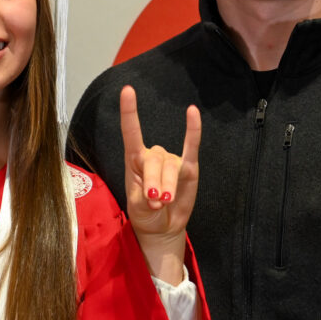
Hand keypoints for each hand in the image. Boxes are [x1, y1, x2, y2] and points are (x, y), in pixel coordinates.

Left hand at [120, 85, 200, 284]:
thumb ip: (144, 195)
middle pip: (154, 160)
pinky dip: (193, 130)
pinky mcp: (188, 168)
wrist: (160, 229)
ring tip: (164, 202)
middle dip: (154, 181)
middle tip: (155, 202)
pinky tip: (192, 113)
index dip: (129, 112)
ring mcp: (171, 161)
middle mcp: (152, 156)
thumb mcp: (137, 207)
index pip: (131, 132)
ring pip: (170, 166)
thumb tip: (160, 192)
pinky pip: (191, 146)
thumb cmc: (144, 214)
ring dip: (168, 184)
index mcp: (134, 160)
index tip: (127, 90)